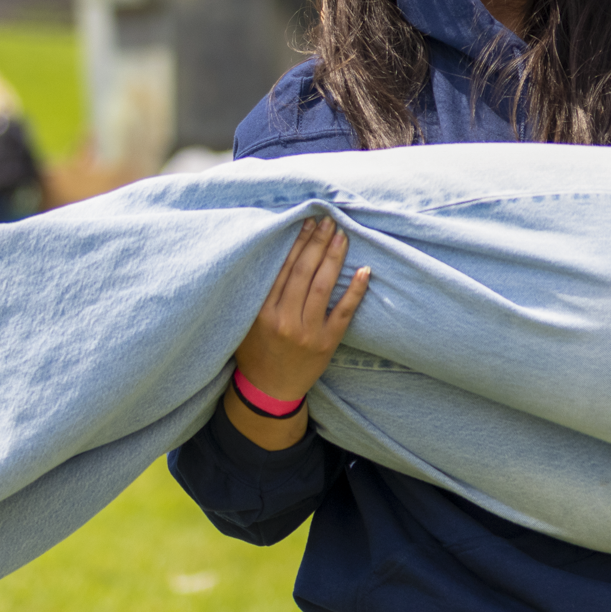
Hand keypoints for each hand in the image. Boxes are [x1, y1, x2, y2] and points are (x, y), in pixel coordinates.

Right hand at [227, 217, 369, 449]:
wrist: (269, 391)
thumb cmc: (255, 351)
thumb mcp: (246, 322)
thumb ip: (258, 292)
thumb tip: (271, 252)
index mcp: (261, 312)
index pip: (282, 269)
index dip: (296, 242)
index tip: (307, 221)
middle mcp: (283, 320)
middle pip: (303, 272)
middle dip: (317, 243)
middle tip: (328, 220)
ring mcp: (307, 332)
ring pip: (322, 287)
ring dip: (334, 258)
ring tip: (342, 235)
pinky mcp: (326, 343)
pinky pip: (344, 312)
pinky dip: (355, 290)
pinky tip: (364, 270)